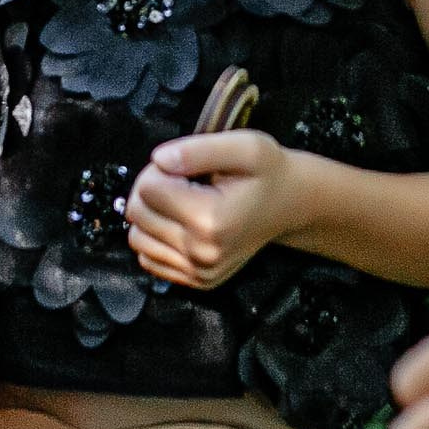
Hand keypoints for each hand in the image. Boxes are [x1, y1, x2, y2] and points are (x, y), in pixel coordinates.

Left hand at [124, 130, 301, 289]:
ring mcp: (199, 272)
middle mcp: (202, 253)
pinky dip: (156, 238)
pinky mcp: (197, 281)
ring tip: (180, 202)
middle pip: (138, 213)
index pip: (147, 188)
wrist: (292, 206)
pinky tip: (180, 223)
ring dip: (150, 215)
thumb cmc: (269, 173)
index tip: (184, 167)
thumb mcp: (245, 146)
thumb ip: (198, 149)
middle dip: (151, 189)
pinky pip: (149, 259)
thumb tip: (159, 160)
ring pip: (137, 238)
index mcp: (211, 220)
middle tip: (181, 181)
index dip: (159, 169)